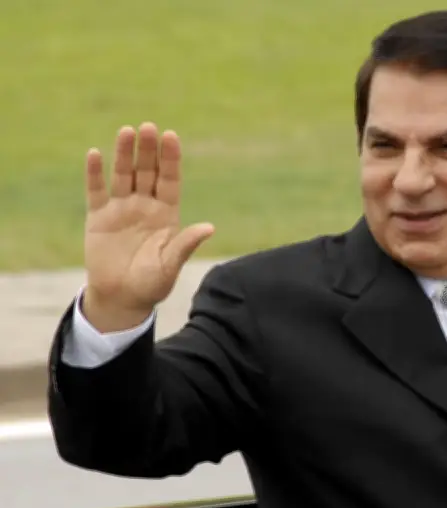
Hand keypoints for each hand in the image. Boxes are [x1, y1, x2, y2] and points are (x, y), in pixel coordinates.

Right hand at [83, 122, 213, 327]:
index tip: (171, 136)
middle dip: (149, 150)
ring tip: (127, 131)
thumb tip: (209, 228)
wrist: (122, 298)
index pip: (170, 179)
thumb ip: (185, 244)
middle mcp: (145, 206)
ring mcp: (121, 209)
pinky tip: (95, 154)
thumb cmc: (152, 283)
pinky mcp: (98, 218)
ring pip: (124, 175)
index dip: (171, 159)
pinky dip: (94, 173)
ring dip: (124, 154)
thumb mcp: (171, 264)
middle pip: (147, 172)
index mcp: (167, 214)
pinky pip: (96, 191)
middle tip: (150, 127)